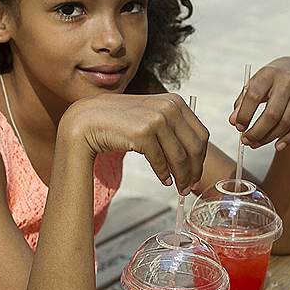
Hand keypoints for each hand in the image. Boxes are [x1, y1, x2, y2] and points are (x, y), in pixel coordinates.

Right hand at [61, 93, 208, 194]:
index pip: (201, 134)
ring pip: (180, 157)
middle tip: (190, 185)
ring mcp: (156, 118)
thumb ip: (170, 126)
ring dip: (181, 176)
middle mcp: (169, 107)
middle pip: (194, 146)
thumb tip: (192, 154)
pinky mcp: (143, 133)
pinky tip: (164, 181)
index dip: (201, 157)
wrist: (87, 120)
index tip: (196, 171)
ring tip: (179, 188)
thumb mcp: (150, 115)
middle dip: (194, 170)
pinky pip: (161, 161)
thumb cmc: (119, 121)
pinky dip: (164, 174)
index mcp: (175, 101)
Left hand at [228, 57, 289, 150]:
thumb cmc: (273, 79)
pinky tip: (277, 146)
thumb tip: (233, 122)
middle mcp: (288, 81)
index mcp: (269, 73)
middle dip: (257, 131)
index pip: (254, 96)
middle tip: (246, 141)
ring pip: (286, 122)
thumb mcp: (257, 82)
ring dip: (269, 137)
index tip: (238, 127)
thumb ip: (243, 101)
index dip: (244, 115)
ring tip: (256, 144)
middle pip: (272, 113)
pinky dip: (288, 139)